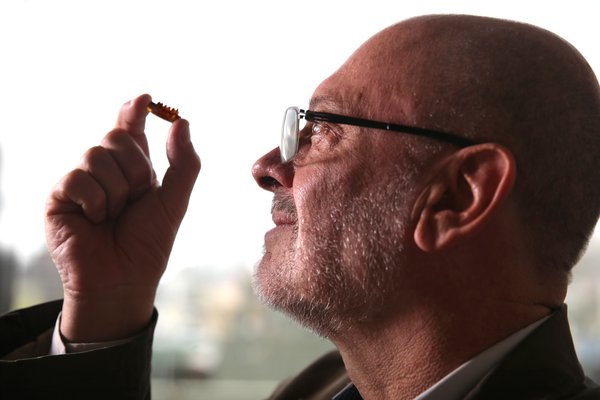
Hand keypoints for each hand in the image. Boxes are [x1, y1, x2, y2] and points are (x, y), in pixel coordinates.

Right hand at [45, 94, 200, 341]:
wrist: (123, 279)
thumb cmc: (148, 243)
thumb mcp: (175, 201)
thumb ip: (183, 163)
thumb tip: (181, 122)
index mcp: (133, 169)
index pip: (131, 129)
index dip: (135, 110)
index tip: (147, 99)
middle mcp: (106, 170)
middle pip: (116, 136)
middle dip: (135, 168)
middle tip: (136, 200)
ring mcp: (81, 181)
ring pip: (97, 154)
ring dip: (117, 190)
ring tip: (115, 216)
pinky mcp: (59, 196)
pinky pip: (78, 178)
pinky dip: (96, 202)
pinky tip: (95, 222)